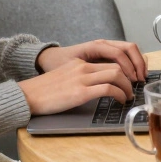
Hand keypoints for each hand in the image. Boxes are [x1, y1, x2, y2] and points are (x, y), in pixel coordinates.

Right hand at [18, 59, 135, 114]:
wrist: (27, 96)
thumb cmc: (44, 91)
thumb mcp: (65, 77)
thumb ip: (81, 77)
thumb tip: (98, 86)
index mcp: (80, 63)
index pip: (110, 60)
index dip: (124, 70)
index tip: (130, 79)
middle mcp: (83, 67)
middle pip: (117, 66)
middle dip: (130, 77)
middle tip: (133, 88)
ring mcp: (82, 79)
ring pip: (116, 75)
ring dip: (127, 86)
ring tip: (128, 96)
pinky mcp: (80, 92)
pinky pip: (108, 88)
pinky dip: (119, 94)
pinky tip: (120, 100)